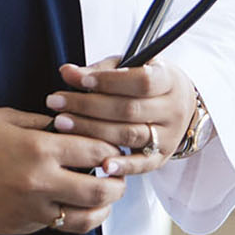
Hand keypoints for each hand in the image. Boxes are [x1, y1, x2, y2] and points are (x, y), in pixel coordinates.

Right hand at [0, 107, 125, 234]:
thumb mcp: (5, 118)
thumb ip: (41, 124)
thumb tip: (69, 128)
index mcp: (39, 149)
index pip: (96, 152)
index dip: (110, 149)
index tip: (112, 148)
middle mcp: (40, 182)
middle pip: (101, 190)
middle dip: (117, 183)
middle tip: (117, 176)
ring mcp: (31, 209)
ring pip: (85, 218)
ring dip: (100, 208)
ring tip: (101, 197)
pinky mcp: (20, 226)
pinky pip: (56, 225)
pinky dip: (68, 215)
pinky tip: (67, 203)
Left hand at [45, 61, 197, 178]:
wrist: (179, 106)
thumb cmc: (145, 82)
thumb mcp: (129, 68)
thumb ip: (101, 70)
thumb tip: (68, 72)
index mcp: (168, 80)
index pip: (141, 81)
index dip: (109, 80)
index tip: (78, 79)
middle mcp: (172, 109)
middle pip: (129, 110)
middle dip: (88, 106)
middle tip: (56, 102)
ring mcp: (168, 136)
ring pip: (129, 135)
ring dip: (93, 131)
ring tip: (62, 123)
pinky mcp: (161, 158)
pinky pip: (141, 165)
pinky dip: (121, 166)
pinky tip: (100, 165)